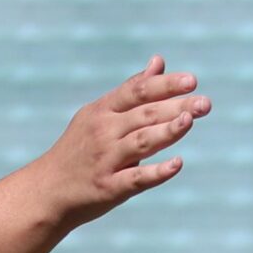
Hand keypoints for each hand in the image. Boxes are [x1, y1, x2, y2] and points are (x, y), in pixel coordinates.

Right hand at [33, 56, 209, 230]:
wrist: (47, 191)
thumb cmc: (79, 149)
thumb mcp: (98, 114)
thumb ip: (131, 90)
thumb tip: (159, 61)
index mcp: (102, 111)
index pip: (137, 91)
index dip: (164, 84)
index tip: (192, 81)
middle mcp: (103, 132)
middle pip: (144, 115)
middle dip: (177, 107)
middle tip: (206, 104)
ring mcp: (105, 160)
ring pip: (141, 142)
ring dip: (167, 132)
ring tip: (190, 121)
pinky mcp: (108, 187)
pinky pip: (135, 178)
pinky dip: (156, 172)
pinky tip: (177, 164)